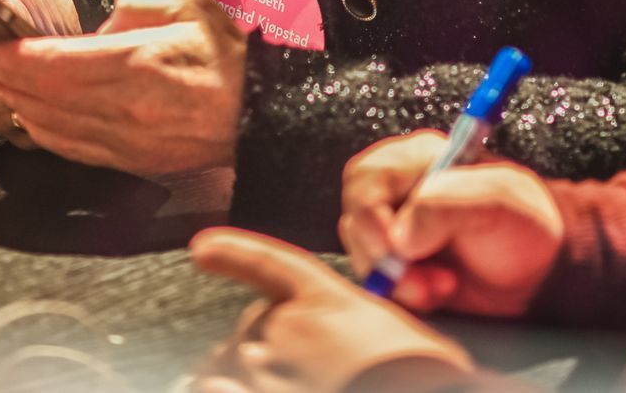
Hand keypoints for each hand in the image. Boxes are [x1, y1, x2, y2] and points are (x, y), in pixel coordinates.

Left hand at [0, 0, 246, 174]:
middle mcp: (120, 111)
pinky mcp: (124, 161)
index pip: (44, 65)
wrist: (267, 117)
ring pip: (39, 127)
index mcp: (134, 66)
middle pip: (30, 99)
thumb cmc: (232, 60)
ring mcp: (120, 142)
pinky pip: (62, 147)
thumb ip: (137, 6)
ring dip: (1, 104)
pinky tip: (18, 110)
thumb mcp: (189, 7)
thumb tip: (101, 24)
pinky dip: (31, 127)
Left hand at [191, 228, 474, 392]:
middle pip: (253, 330)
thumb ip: (355, 333)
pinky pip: (219, 389)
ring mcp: (267, 369)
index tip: (203, 247)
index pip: (269, 264)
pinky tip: (227, 390)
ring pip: (229, 366)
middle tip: (306, 376)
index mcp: (328, 301)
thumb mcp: (398, 340)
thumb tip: (338, 353)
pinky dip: (223, 389)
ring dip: (244, 378)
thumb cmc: (422, 378)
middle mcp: (290, 327)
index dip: (232, 253)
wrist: (423, 392)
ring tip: (289, 384)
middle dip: (265, 351)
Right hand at [338, 131, 562, 318]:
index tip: (398, 249)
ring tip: (444, 287)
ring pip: (363, 255)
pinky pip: (378, 281)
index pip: (366, 177)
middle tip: (424, 281)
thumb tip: (400, 237)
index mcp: (419, 158)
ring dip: (399, 281)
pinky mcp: (400, 265)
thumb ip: (445, 205)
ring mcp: (397, 229)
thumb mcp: (497, 203)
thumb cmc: (526, 227)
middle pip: (356, 219)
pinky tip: (439, 294)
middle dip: (385, 258)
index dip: (372, 216)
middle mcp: (401, 191)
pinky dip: (404, 295)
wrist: (542, 275)